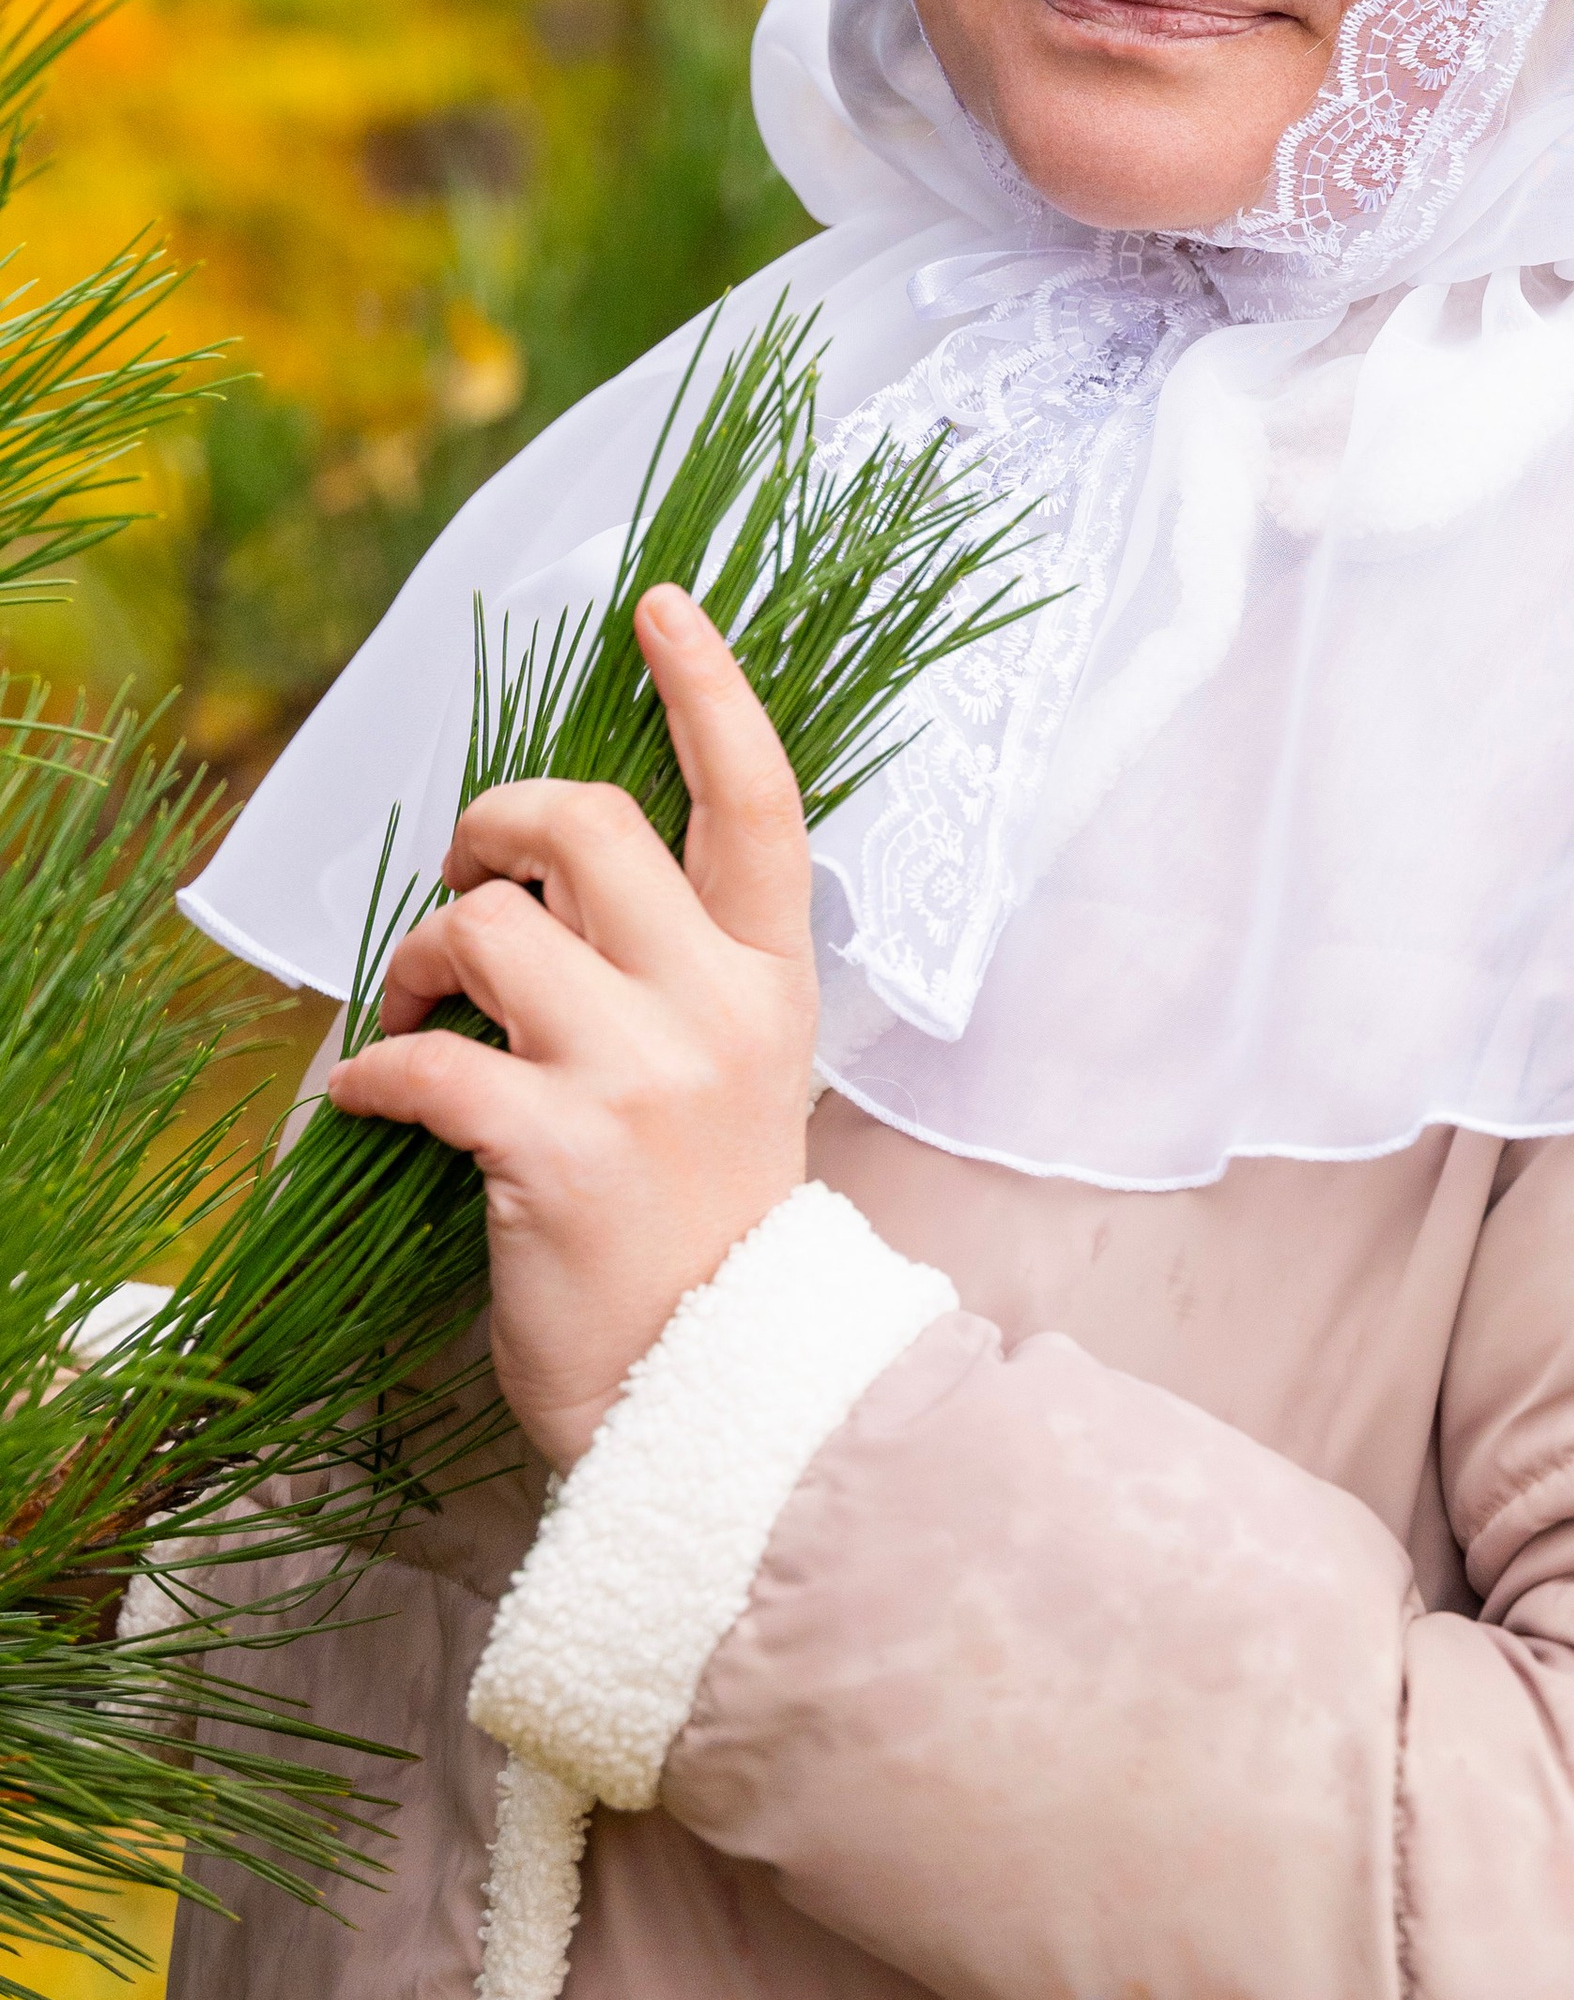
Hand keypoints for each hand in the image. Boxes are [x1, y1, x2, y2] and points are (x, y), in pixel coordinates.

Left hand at [329, 584, 816, 1473]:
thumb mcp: (734, 1073)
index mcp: (772, 982)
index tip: (659, 606)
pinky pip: (420, 1057)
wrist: (713, 1392)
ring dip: (420, 958)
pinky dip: (374, 1071)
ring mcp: (642, 1075)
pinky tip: (382, 1103)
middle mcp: (718, 1008)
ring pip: (486, 927)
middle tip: (464, 869)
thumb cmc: (700, 1224)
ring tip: (419, 1013)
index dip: (710, 688)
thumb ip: (674, 964)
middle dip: (495, 821)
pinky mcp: (556, 1147)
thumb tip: (544, 869)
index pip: (757, 800)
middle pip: (588, 826)